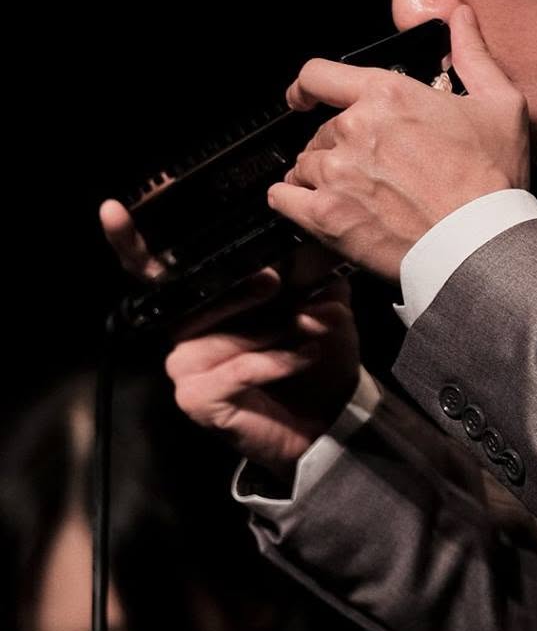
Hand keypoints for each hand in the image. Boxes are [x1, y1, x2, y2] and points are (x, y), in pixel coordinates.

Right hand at [99, 201, 361, 475]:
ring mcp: (183, 368)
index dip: (130, 242)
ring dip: (272, 329)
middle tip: (278, 283)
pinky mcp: (196, 398)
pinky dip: (278, 359)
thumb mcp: (318, 307)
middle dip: (244, 290)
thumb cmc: (316, 358)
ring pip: (222, 335)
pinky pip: (238, 368)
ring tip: (311, 328)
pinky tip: (308, 352)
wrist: (330, 420)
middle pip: (200, 298)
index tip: (112, 209)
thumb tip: (309, 245)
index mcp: (200, 306)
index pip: (156, 273)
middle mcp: (182, 334)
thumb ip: (308, 276)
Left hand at [268, 5, 529, 279]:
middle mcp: (355, 127)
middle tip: (371, 172)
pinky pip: (283, 200)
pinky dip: (294, 204)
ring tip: (355, 197)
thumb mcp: (501, 105)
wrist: (481, 245)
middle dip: (338, 148)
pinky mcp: (326, 214)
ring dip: (320, 178)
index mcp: (388, 94)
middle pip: (320, 131)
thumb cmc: (493, 180)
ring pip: (304, 166)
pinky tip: (317, 210)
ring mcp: (336, 172)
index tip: (303, 98)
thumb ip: (473, 55)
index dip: (306, 87)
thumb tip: (461, 17)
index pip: (319, 75)